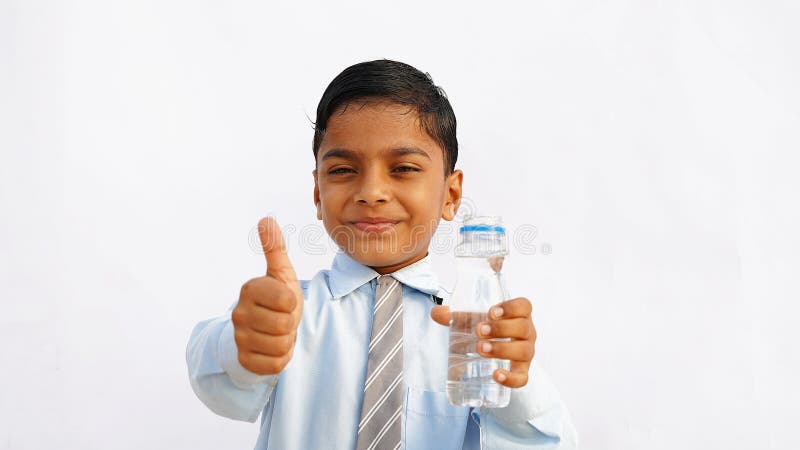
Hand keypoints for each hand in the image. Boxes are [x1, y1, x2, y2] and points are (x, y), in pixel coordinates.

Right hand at [231, 217, 303, 374]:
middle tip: (282, 319)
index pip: (287, 300)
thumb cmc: (275, 301)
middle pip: (284, 325)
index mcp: (249, 289)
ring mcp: (239, 338)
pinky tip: (272, 349)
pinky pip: (275, 364)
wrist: (262, 333)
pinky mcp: (244, 361)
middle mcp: (239, 313)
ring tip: (277, 333)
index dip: (292, 303)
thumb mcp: (280, 275)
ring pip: (280, 345)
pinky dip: (280, 359)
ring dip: (286, 341)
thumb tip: (266, 219)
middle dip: (290, 324)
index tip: (284, 302)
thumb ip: (275, 249)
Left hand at [431, 297, 535, 387]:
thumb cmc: (489, 330)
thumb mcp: (475, 320)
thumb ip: (456, 316)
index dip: (511, 307)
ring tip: (481, 349)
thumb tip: (436, 312)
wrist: (499, 353)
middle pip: (523, 328)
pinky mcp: (522, 372)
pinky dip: (511, 378)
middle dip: (501, 329)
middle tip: (479, 331)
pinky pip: (523, 378)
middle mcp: (527, 333)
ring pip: (524, 351)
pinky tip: (497, 375)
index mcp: (518, 315)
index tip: (492, 311)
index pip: (524, 306)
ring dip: (503, 349)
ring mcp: (526, 353)